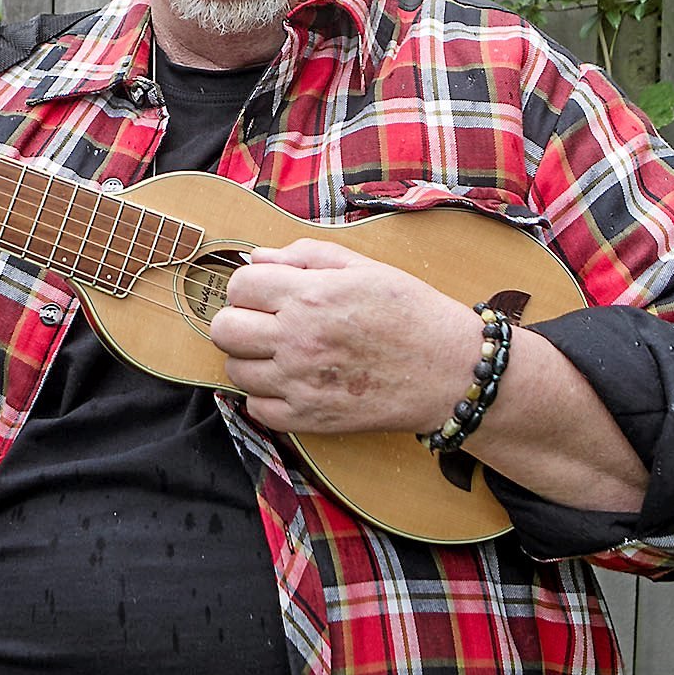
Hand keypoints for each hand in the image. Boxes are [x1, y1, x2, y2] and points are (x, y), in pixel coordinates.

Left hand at [210, 237, 482, 434]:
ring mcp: (301, 383)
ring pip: (236, 371)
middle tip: (263, 322)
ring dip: (251, 359)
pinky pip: (256, 410)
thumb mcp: (361, 266)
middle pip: (224, 330)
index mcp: (309, 296)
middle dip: (237, 320)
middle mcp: (298, 340)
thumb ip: (304, 256)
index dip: (248, 286)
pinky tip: (289, 382)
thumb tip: (257, 257)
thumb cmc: (409, 312)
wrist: (449, 371)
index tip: (265, 292)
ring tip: (279, 353)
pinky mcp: (310, 418)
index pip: (239, 285)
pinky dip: (265, 397)